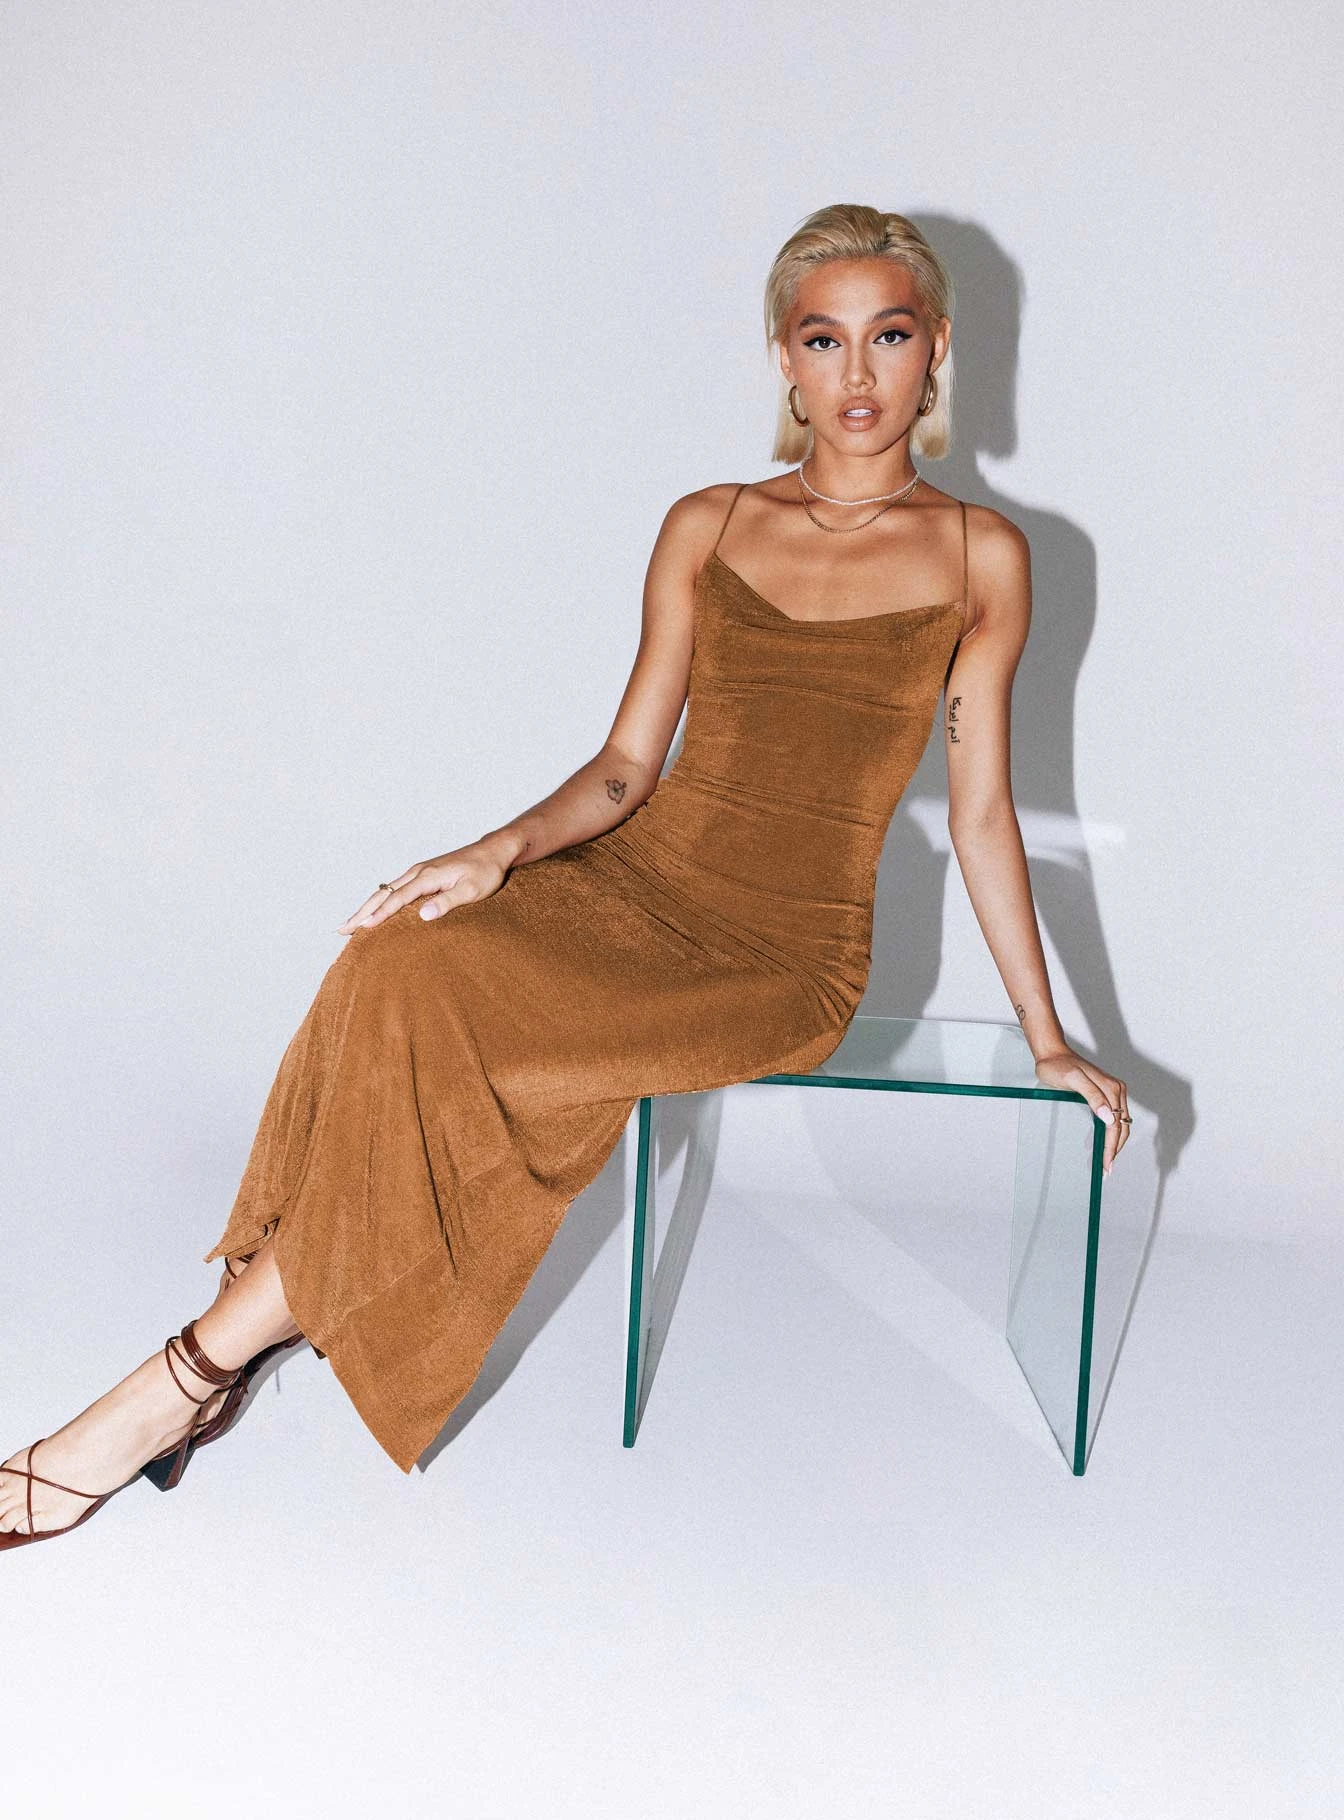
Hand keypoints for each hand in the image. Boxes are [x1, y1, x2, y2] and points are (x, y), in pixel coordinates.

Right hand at [337, 840, 510, 934]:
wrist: (493, 851)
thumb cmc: (486, 872)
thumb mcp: (472, 891)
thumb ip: (447, 902)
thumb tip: (423, 915)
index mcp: (427, 876)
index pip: (398, 899)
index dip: (380, 915)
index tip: (362, 928)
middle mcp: (418, 872)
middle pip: (383, 894)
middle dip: (362, 912)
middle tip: (342, 929)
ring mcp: (418, 872)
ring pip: (385, 891)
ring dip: (367, 907)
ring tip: (350, 924)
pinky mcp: (423, 874)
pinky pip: (395, 889)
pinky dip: (380, 901)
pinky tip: (375, 910)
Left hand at [1032, 1047, 1130, 1176]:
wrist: (1051, 1053)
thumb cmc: (1058, 1066)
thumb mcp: (1073, 1079)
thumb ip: (1092, 1095)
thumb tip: (1110, 1116)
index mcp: (1112, 1088)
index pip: (1116, 1125)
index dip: (1112, 1147)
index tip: (1106, 1164)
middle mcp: (1116, 1090)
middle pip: (1122, 1126)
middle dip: (1115, 1149)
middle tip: (1106, 1168)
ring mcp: (1112, 1091)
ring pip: (1120, 1123)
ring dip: (1116, 1142)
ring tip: (1107, 1160)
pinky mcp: (1104, 1093)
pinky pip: (1114, 1117)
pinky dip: (1112, 1132)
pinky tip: (1104, 1142)